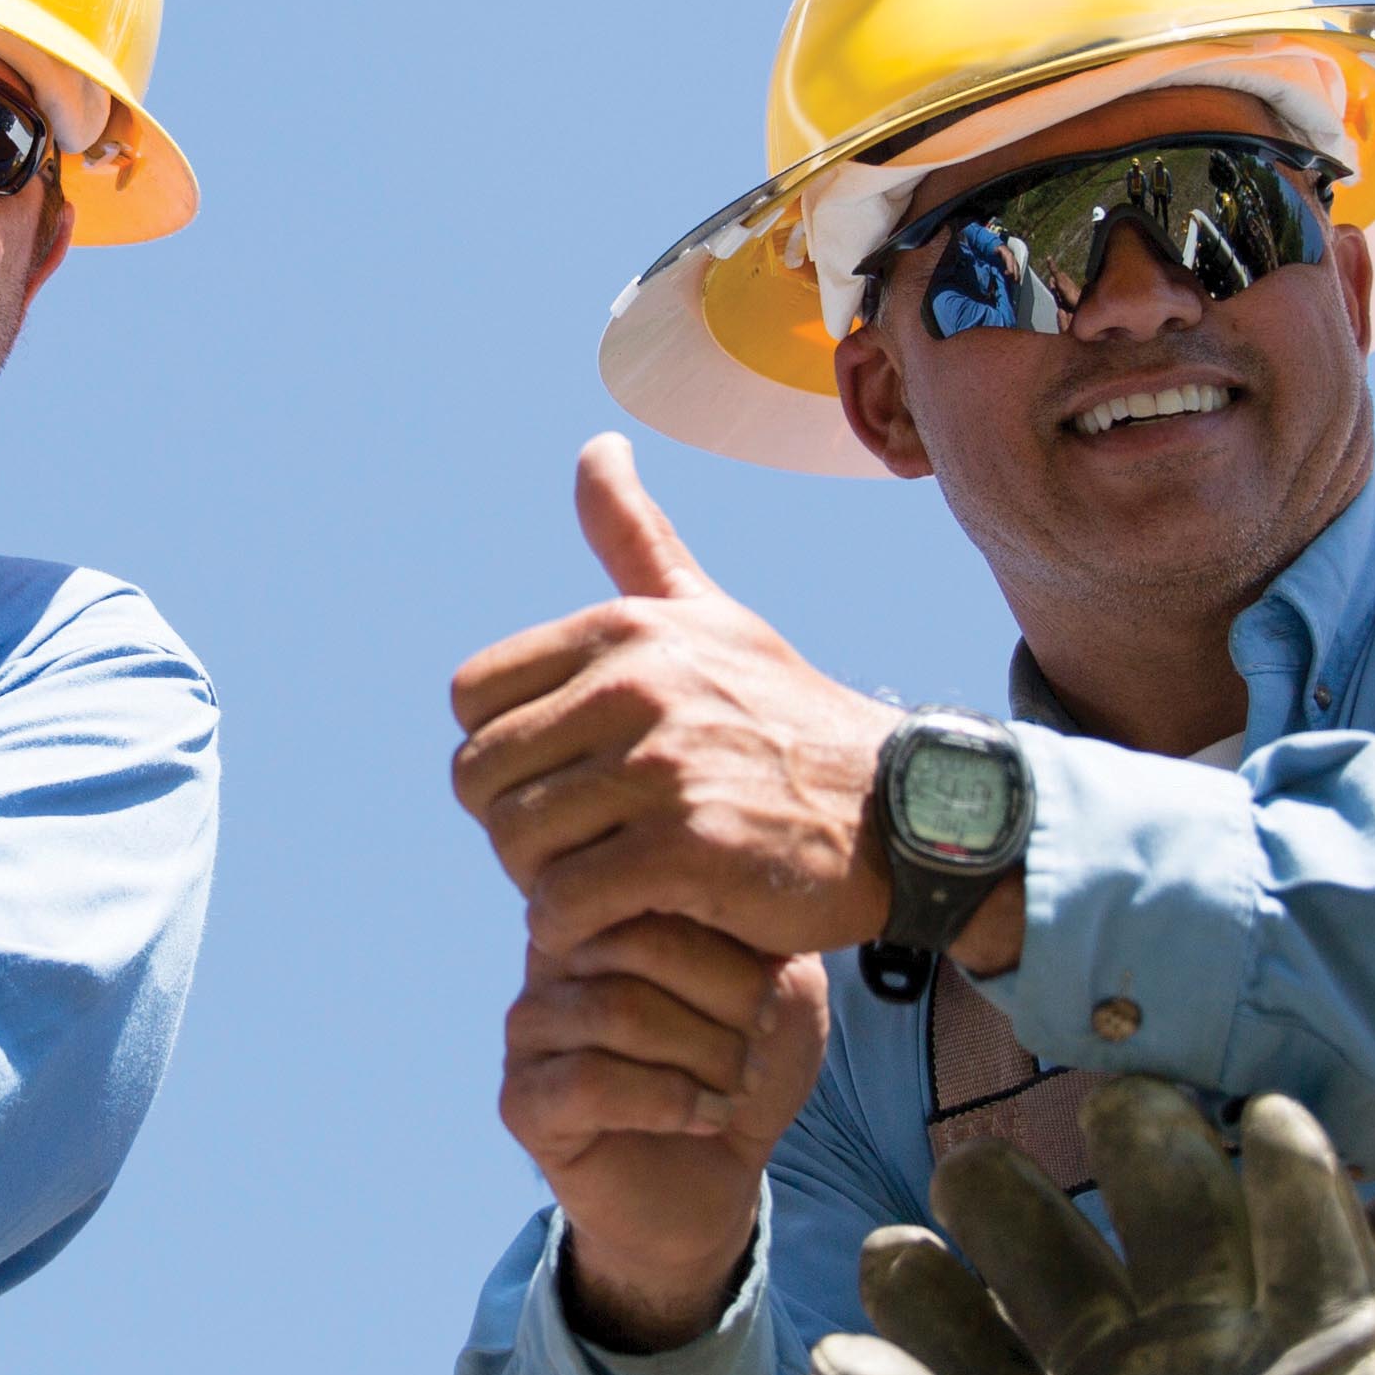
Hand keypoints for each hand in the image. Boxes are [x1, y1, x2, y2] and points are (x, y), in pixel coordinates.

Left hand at [450, 438, 898, 962]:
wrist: (903, 814)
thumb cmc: (789, 719)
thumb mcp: (713, 615)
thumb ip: (637, 538)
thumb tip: (595, 446)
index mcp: (624, 629)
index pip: (471, 697)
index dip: (501, 747)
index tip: (558, 777)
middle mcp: (636, 686)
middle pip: (479, 775)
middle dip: (511, 823)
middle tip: (574, 845)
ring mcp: (662, 767)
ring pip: (515, 842)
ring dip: (541, 881)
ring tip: (599, 883)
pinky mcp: (686, 851)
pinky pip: (564, 902)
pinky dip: (573, 927)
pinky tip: (617, 921)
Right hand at [500, 917, 822, 1350]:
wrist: (714, 1181)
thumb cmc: (739, 1070)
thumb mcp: (777, 990)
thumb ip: (763, 933)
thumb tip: (743, 889)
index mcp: (608, 912)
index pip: (657, 889)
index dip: (733, 946)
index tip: (774, 996)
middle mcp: (553, 958)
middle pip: (636, 945)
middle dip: (722, 1000)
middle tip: (758, 1043)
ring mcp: (529, 1028)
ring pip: (616, 1012)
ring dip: (702, 1054)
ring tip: (737, 1084)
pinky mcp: (522, 1100)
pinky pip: (589, 1082)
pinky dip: (667, 1102)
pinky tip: (707, 1118)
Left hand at [804, 1088, 1374, 1374]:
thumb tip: (831, 1350)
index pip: (964, 1339)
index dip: (927, 1291)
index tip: (886, 1253)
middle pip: (1067, 1270)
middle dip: (1022, 1212)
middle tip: (973, 1167)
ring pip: (1190, 1241)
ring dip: (1161, 1165)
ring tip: (1122, 1103)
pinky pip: (1324, 1266)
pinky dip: (1308, 1191)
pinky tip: (1274, 1122)